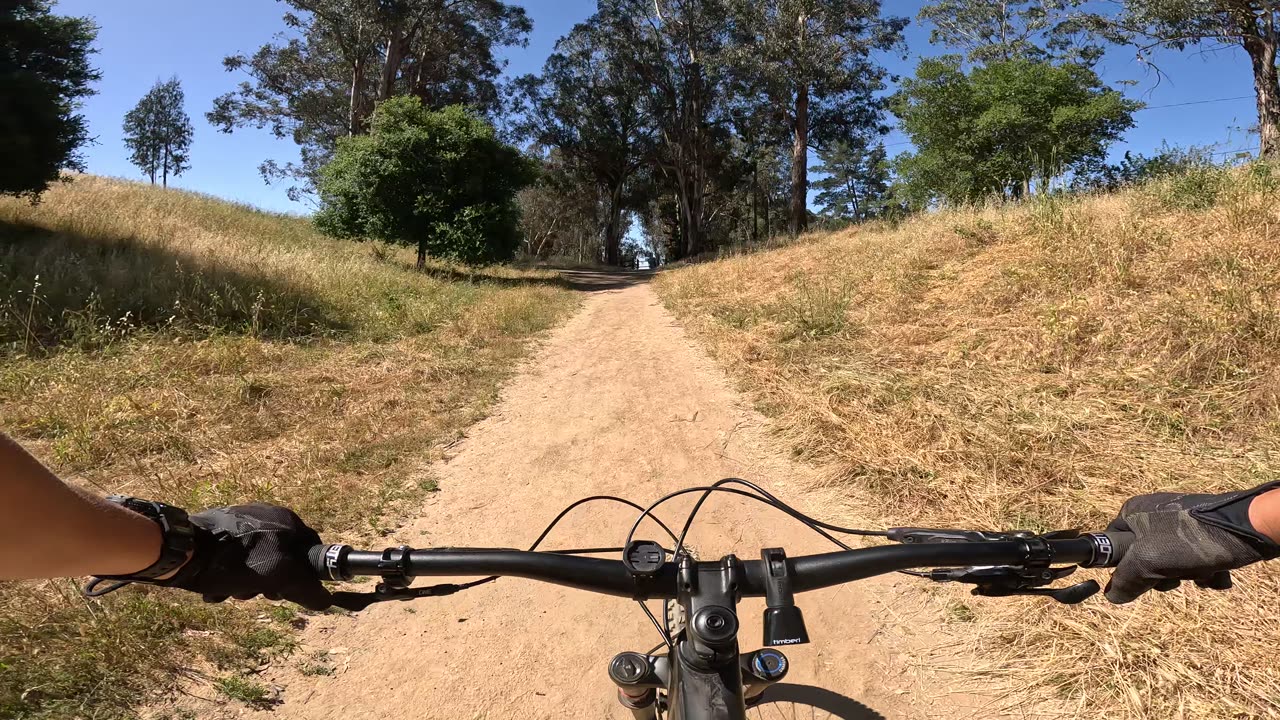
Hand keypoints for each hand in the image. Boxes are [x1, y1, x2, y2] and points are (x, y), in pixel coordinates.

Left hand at [160, 504, 332, 609]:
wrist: (183, 549)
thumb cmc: (234, 562)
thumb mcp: (278, 577)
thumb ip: (306, 587)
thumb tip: (325, 600)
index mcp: (287, 520)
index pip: (311, 552)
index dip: (302, 577)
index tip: (284, 594)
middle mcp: (268, 516)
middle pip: (282, 560)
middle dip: (269, 583)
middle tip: (256, 594)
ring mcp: (242, 521)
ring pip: (257, 562)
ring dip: (246, 584)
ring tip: (229, 592)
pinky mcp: (219, 530)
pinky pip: (235, 558)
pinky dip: (228, 575)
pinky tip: (215, 588)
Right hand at [1105, 483, 1279, 603]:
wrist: (1247, 528)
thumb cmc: (1190, 538)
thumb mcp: (1148, 562)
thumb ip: (1125, 580)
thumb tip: (1111, 595)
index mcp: (1133, 512)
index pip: (1112, 544)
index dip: (1122, 565)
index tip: (1139, 577)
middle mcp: (1154, 513)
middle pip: (1144, 558)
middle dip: (1162, 575)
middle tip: (1173, 576)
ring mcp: (1181, 522)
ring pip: (1172, 562)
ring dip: (1187, 575)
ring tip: (1201, 572)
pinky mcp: (1204, 531)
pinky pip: (1194, 559)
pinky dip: (1204, 571)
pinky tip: (1216, 572)